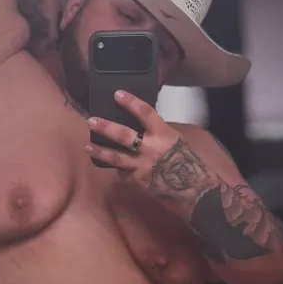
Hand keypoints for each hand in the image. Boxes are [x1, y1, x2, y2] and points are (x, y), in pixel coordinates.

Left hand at [85, 90, 212, 214]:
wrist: (195, 190)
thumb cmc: (187, 162)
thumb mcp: (175, 141)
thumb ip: (157, 134)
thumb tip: (141, 128)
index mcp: (163, 134)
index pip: (145, 112)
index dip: (131, 102)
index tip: (117, 94)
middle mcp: (151, 148)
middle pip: (123, 135)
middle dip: (106, 127)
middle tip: (92, 121)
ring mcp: (143, 166)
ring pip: (116, 157)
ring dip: (101, 151)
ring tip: (88, 146)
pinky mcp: (138, 181)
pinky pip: (123, 173)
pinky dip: (118, 170)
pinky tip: (112, 167)